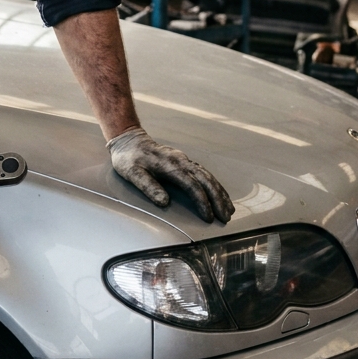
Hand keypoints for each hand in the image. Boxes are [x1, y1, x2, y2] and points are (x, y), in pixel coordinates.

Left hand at [108, 126, 233, 223]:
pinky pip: (204, 173)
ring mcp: (183, 160)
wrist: (128, 139)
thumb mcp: (132, 173)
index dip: (202, 202)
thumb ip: (148, 186)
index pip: (191, 185)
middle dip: (218, 199)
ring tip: (229, 209)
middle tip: (226, 217)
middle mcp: (180, 160)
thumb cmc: (129, 158)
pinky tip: (220, 194)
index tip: (208, 218)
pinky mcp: (184, 161)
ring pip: (207, 175)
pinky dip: (215, 184)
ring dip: (220, 192)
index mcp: (169, 164)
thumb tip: (165, 202)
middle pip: (205, 179)